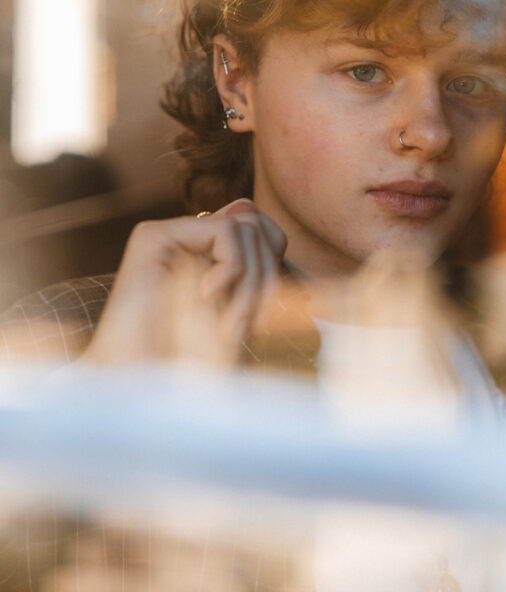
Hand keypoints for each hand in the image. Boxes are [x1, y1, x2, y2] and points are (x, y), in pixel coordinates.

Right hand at [82, 199, 286, 366]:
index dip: (273, 264)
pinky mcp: (153, 235)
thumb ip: (252, 266)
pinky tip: (209, 294)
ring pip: (247, 225)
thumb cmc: (191, 366)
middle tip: (248, 328)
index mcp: (205, 256)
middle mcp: (186, 241)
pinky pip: (226, 229)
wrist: (141, 390)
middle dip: (266, 278)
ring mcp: (169, 236)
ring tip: (231, 325)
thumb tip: (247, 205)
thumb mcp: (239, 314)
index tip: (262, 317)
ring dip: (252, 281)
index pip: (262, 231)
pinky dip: (233, 265)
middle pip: (259, 226)